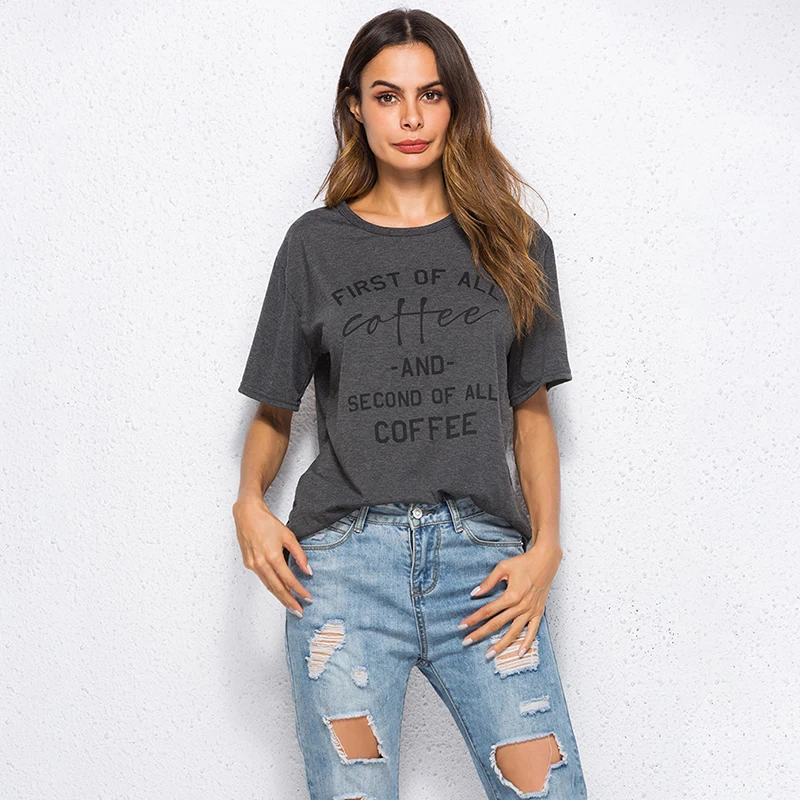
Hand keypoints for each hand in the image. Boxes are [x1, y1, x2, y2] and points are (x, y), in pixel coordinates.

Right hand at [232, 497, 313, 616]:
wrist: (247, 514)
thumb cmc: (267, 523)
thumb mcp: (288, 536)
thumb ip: (299, 554)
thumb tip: (308, 570)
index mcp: (272, 556)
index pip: (289, 580)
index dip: (299, 591)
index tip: (308, 599)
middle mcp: (261, 564)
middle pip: (277, 588)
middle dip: (289, 602)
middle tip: (299, 611)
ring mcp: (253, 565)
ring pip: (268, 586)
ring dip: (280, 597)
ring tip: (291, 605)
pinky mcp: (248, 564)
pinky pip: (262, 579)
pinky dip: (271, 586)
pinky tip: (279, 590)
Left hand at [457, 538, 562, 658]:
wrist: (545, 561)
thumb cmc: (524, 562)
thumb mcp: (503, 567)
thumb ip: (488, 582)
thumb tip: (474, 593)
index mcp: (511, 595)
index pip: (488, 611)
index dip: (474, 619)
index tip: (462, 626)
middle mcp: (521, 606)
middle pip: (497, 624)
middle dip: (480, 634)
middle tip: (466, 642)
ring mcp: (530, 611)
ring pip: (513, 632)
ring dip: (501, 645)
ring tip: (489, 655)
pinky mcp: (538, 612)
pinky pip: (533, 631)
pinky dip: (527, 643)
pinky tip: (519, 653)